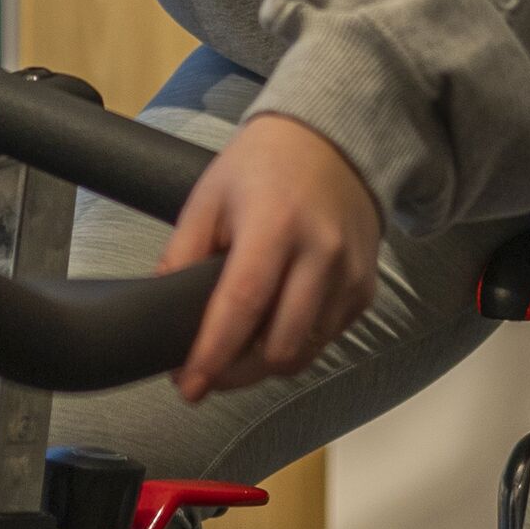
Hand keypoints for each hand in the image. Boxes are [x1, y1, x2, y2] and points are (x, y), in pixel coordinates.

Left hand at [160, 114, 384, 400]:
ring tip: (240, 345)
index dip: (214, 354)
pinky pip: (327, 339)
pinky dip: (298, 343)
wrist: (332, 142)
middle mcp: (322, 252)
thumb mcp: (208, 198)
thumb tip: (163, 312)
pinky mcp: (366, 289)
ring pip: (306, 352)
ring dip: (268, 362)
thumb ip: (182, 254)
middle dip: (238, 373)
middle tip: (208, 370)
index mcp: (276, 224)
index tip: (189, 386)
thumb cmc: (262, 167)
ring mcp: (350, 274)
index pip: (243, 305)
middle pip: (280, 345)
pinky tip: (276, 322)